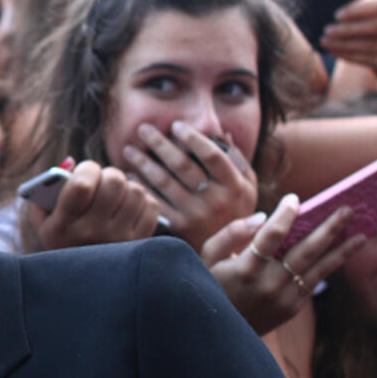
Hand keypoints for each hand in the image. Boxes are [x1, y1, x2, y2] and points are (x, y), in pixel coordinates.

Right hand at [29, 158, 160, 249]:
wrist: (80, 285)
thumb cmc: (60, 239)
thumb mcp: (43, 219)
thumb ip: (48, 187)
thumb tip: (72, 162)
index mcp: (63, 226)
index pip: (82, 185)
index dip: (87, 168)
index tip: (85, 171)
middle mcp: (92, 234)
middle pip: (115, 182)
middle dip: (109, 173)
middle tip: (103, 180)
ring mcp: (118, 240)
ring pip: (136, 191)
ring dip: (127, 185)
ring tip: (116, 193)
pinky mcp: (138, 244)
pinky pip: (151, 206)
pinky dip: (142, 199)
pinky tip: (129, 205)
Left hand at [120, 120, 257, 249]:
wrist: (229, 252)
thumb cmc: (236, 210)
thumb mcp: (247, 186)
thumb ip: (236, 159)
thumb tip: (221, 132)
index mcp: (233, 185)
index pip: (211, 154)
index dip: (192, 137)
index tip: (175, 125)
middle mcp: (215, 199)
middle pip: (182, 165)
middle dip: (160, 144)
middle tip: (143, 129)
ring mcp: (196, 214)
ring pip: (165, 182)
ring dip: (143, 163)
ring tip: (129, 150)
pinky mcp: (180, 227)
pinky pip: (156, 203)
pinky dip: (141, 187)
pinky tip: (130, 176)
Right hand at [203, 193, 364, 334]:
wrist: (216, 334)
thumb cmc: (209, 286)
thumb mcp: (206, 258)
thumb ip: (231, 234)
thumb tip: (263, 218)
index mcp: (246, 269)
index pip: (272, 234)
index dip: (285, 214)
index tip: (294, 199)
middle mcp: (269, 285)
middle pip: (305, 250)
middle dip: (328, 227)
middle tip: (348, 209)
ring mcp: (283, 299)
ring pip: (319, 269)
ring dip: (342, 250)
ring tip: (363, 234)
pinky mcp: (292, 309)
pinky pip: (314, 283)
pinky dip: (328, 266)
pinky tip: (343, 252)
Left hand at [321, 0, 376, 103]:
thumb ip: (369, 17)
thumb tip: (339, 15)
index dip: (358, 9)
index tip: (337, 15)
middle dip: (349, 28)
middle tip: (327, 31)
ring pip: (373, 44)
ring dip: (345, 43)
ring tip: (326, 43)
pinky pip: (373, 59)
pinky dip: (351, 56)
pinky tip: (336, 53)